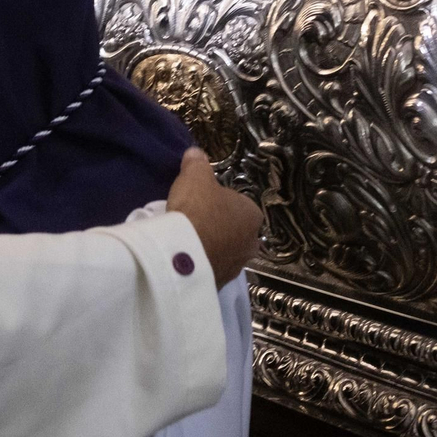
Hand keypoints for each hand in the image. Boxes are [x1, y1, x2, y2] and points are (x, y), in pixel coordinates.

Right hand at [166, 148, 260, 287]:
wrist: (183, 254)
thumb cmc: (196, 210)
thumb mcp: (195, 176)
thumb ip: (197, 163)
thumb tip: (196, 153)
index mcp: (253, 214)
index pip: (239, 204)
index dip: (219, 202)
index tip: (201, 202)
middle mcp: (252, 242)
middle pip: (234, 230)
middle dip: (219, 227)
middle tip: (195, 221)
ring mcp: (238, 266)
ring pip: (225, 251)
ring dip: (211, 247)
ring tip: (188, 241)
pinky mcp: (221, 284)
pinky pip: (212, 268)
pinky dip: (202, 263)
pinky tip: (186, 258)